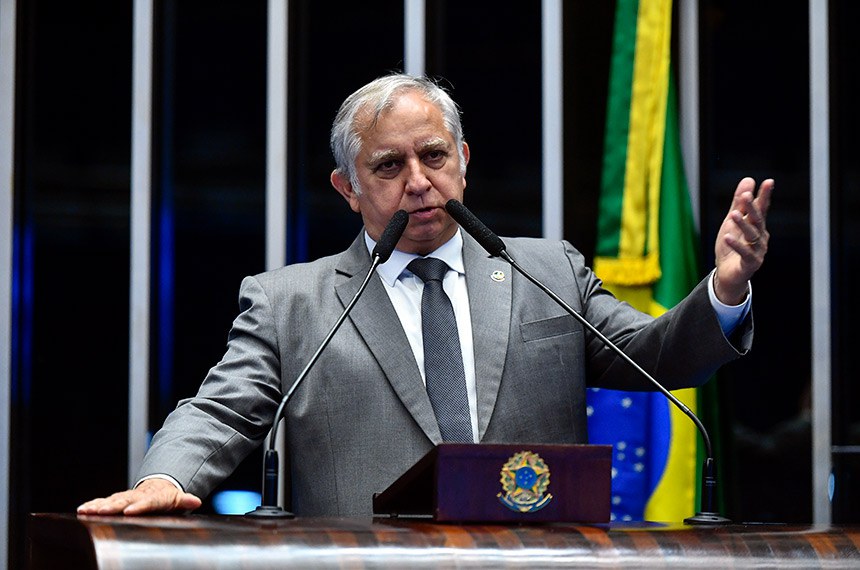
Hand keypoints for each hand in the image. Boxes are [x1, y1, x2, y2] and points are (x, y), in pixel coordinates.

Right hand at [76, 478, 201, 515]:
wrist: (158, 486)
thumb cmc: (167, 497)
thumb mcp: (178, 499)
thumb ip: (185, 500)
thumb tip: (196, 501)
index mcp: (154, 497)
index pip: (148, 502)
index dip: (139, 506)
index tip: (130, 511)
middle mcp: (137, 495)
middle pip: (125, 501)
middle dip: (113, 506)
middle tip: (101, 511)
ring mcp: (126, 497)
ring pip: (111, 500)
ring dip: (98, 505)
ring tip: (86, 510)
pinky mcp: (117, 499)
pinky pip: (104, 501)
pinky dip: (93, 504)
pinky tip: (82, 509)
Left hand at [713, 177, 773, 304]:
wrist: (727, 274)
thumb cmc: (731, 246)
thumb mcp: (732, 222)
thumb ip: (739, 203)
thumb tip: (749, 180)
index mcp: (757, 226)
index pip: (762, 209)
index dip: (764, 196)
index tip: (768, 182)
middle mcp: (761, 237)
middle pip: (757, 220)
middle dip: (752, 208)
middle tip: (746, 196)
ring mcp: (758, 251)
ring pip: (752, 236)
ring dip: (742, 225)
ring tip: (733, 215)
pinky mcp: (751, 264)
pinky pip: (744, 253)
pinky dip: (736, 245)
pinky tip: (727, 237)